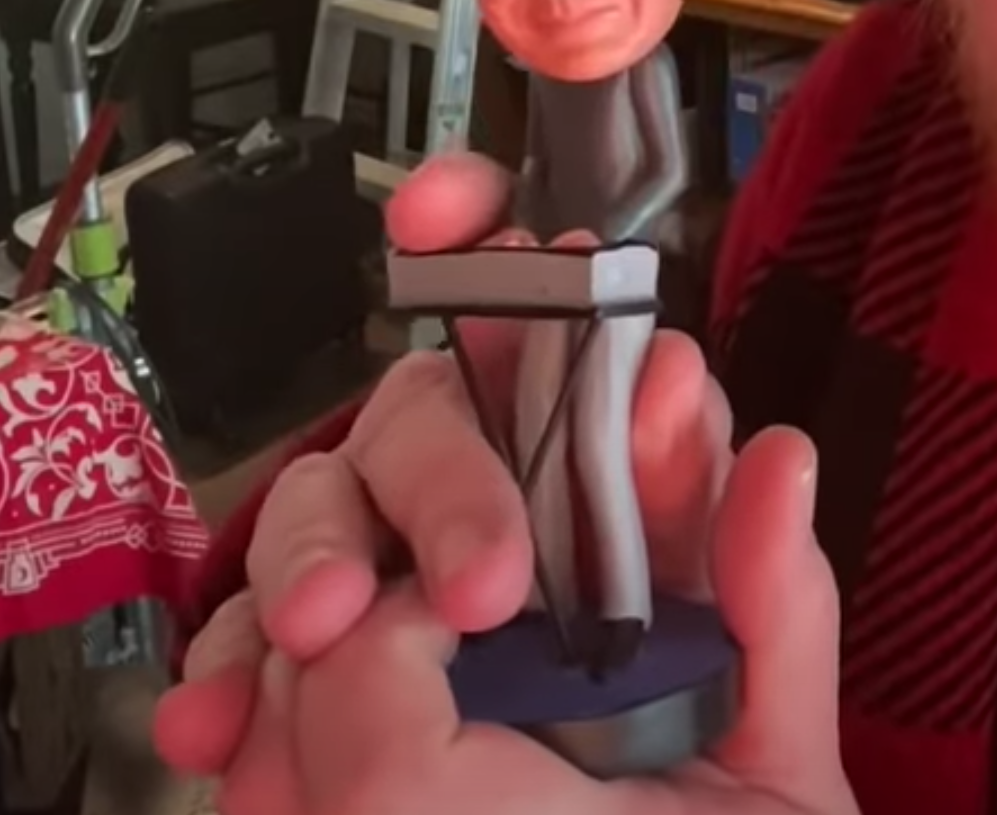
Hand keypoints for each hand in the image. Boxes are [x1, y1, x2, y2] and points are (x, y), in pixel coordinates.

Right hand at [152, 154, 852, 814]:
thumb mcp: (767, 761)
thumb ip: (774, 615)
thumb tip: (775, 459)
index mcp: (622, 530)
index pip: (573, 358)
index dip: (521, 270)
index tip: (495, 235)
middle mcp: (499, 541)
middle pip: (430, 416)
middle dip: (446, 474)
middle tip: (487, 579)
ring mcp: (392, 614)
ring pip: (320, 508)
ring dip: (312, 556)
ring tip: (325, 626)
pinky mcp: (306, 699)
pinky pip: (239, 648)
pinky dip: (221, 673)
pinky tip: (222, 713)